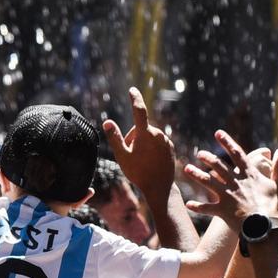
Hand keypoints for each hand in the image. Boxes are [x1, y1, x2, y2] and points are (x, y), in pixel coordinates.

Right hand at [102, 87, 175, 202]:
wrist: (160, 188)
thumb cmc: (139, 173)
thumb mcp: (122, 156)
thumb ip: (115, 138)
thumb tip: (107, 122)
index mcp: (145, 134)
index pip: (139, 110)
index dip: (135, 99)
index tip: (132, 90)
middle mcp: (158, 134)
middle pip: (140, 129)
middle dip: (133, 137)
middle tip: (130, 155)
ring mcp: (166, 141)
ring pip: (149, 136)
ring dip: (142, 144)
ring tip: (141, 161)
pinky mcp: (170, 147)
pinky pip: (157, 143)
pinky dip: (151, 148)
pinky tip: (150, 162)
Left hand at [183, 130, 277, 230]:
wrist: (264, 229)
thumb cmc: (275, 208)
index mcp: (249, 175)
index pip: (237, 153)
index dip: (227, 142)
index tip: (218, 133)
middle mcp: (235, 183)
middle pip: (218, 166)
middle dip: (208, 158)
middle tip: (200, 153)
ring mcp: (227, 196)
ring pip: (208, 183)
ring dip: (197, 175)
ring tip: (187, 169)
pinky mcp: (222, 211)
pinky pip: (207, 208)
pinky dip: (198, 207)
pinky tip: (188, 205)